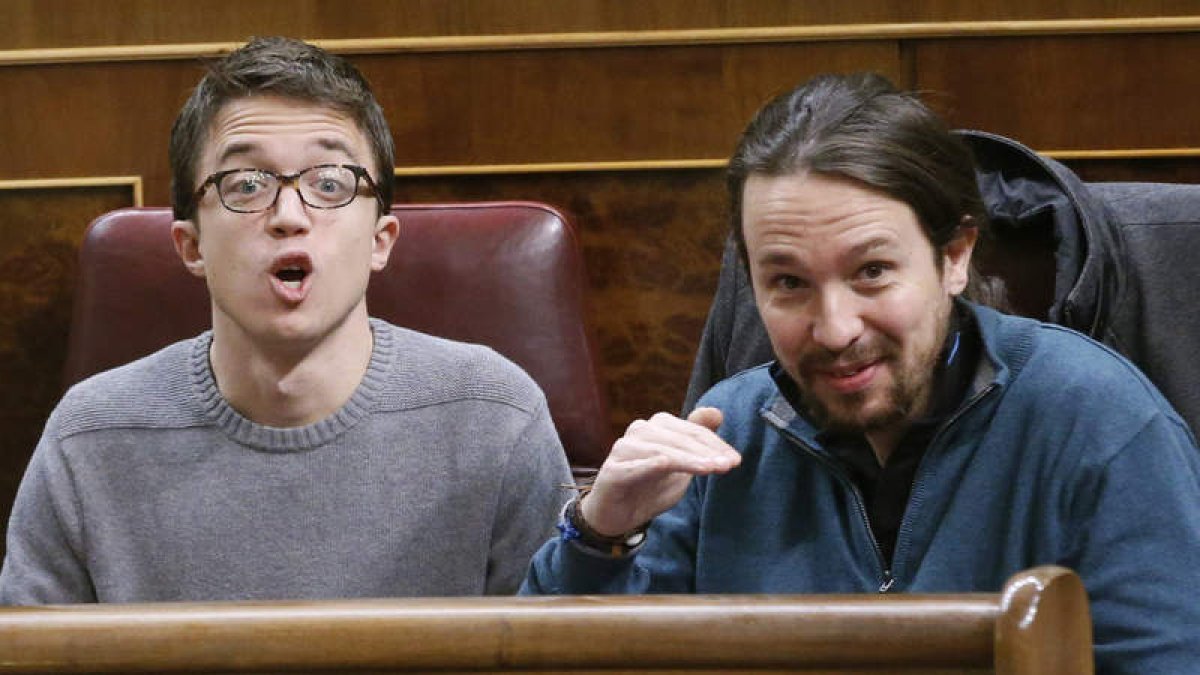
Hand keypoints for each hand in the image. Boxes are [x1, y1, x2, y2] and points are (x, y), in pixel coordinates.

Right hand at [580, 407, 739, 536]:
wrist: (616, 515)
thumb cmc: (649, 487)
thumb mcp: (680, 466)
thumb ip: (696, 440)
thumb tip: (716, 412)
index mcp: (657, 427)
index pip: (692, 430)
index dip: (715, 444)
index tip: (736, 460)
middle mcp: (639, 432)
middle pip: (680, 437)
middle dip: (707, 451)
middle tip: (728, 465)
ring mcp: (624, 450)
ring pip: (663, 450)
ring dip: (690, 459)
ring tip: (712, 469)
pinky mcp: (613, 471)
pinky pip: (639, 466)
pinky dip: (658, 465)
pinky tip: (674, 466)